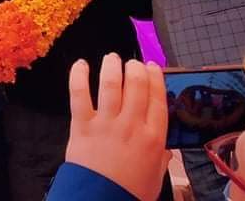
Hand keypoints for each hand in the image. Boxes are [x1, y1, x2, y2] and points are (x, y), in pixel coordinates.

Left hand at [65, 55, 170, 200]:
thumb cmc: (130, 192)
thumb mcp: (155, 176)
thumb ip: (160, 158)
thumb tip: (165, 148)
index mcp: (153, 138)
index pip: (157, 99)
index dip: (155, 79)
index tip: (152, 67)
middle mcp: (131, 125)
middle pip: (136, 87)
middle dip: (135, 69)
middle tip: (132, 63)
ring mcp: (106, 123)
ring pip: (111, 85)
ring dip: (111, 67)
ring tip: (111, 58)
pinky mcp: (82, 125)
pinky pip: (79, 94)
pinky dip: (79, 76)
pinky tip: (80, 64)